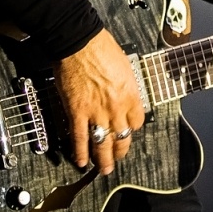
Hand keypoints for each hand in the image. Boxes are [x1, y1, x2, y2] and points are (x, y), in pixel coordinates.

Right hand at [54, 28, 145, 174]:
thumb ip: (124, 85)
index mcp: (130, 95)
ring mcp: (96, 112)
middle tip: (117, 159)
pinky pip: (79, 138)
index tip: (127, 132)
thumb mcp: (124, 66)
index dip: (131, 130)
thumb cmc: (101, 47)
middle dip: (120, 152)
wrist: (79, 42)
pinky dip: (80, 152)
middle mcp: (116, 108)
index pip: (136, 123)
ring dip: (103, 160)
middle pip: (121, 138)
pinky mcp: (77, 112)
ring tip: (103, 170)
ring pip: (102, 144)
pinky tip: (80, 161)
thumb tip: (122, 93)